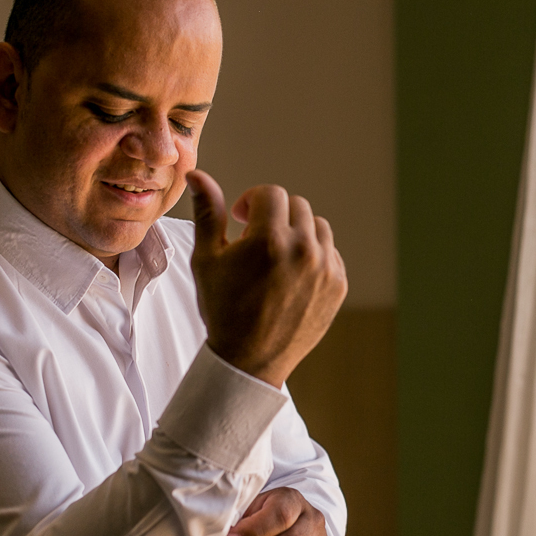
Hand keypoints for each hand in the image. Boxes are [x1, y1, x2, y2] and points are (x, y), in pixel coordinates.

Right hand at [186, 169, 347, 387]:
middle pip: (296, 205)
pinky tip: (290, 275)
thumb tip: (197, 174)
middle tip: (255, 240)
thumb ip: (208, 212)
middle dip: (273, 215)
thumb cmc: (223, 309)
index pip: (270, 193)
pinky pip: (331, 253)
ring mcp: (325, 268)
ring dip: (296, 232)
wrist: (249, 360)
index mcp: (269, 239)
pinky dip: (313, 256)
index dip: (251, 201)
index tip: (241, 219)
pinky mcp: (338, 285)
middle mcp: (302, 250)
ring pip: (317, 226)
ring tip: (275, 256)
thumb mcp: (206, 259)